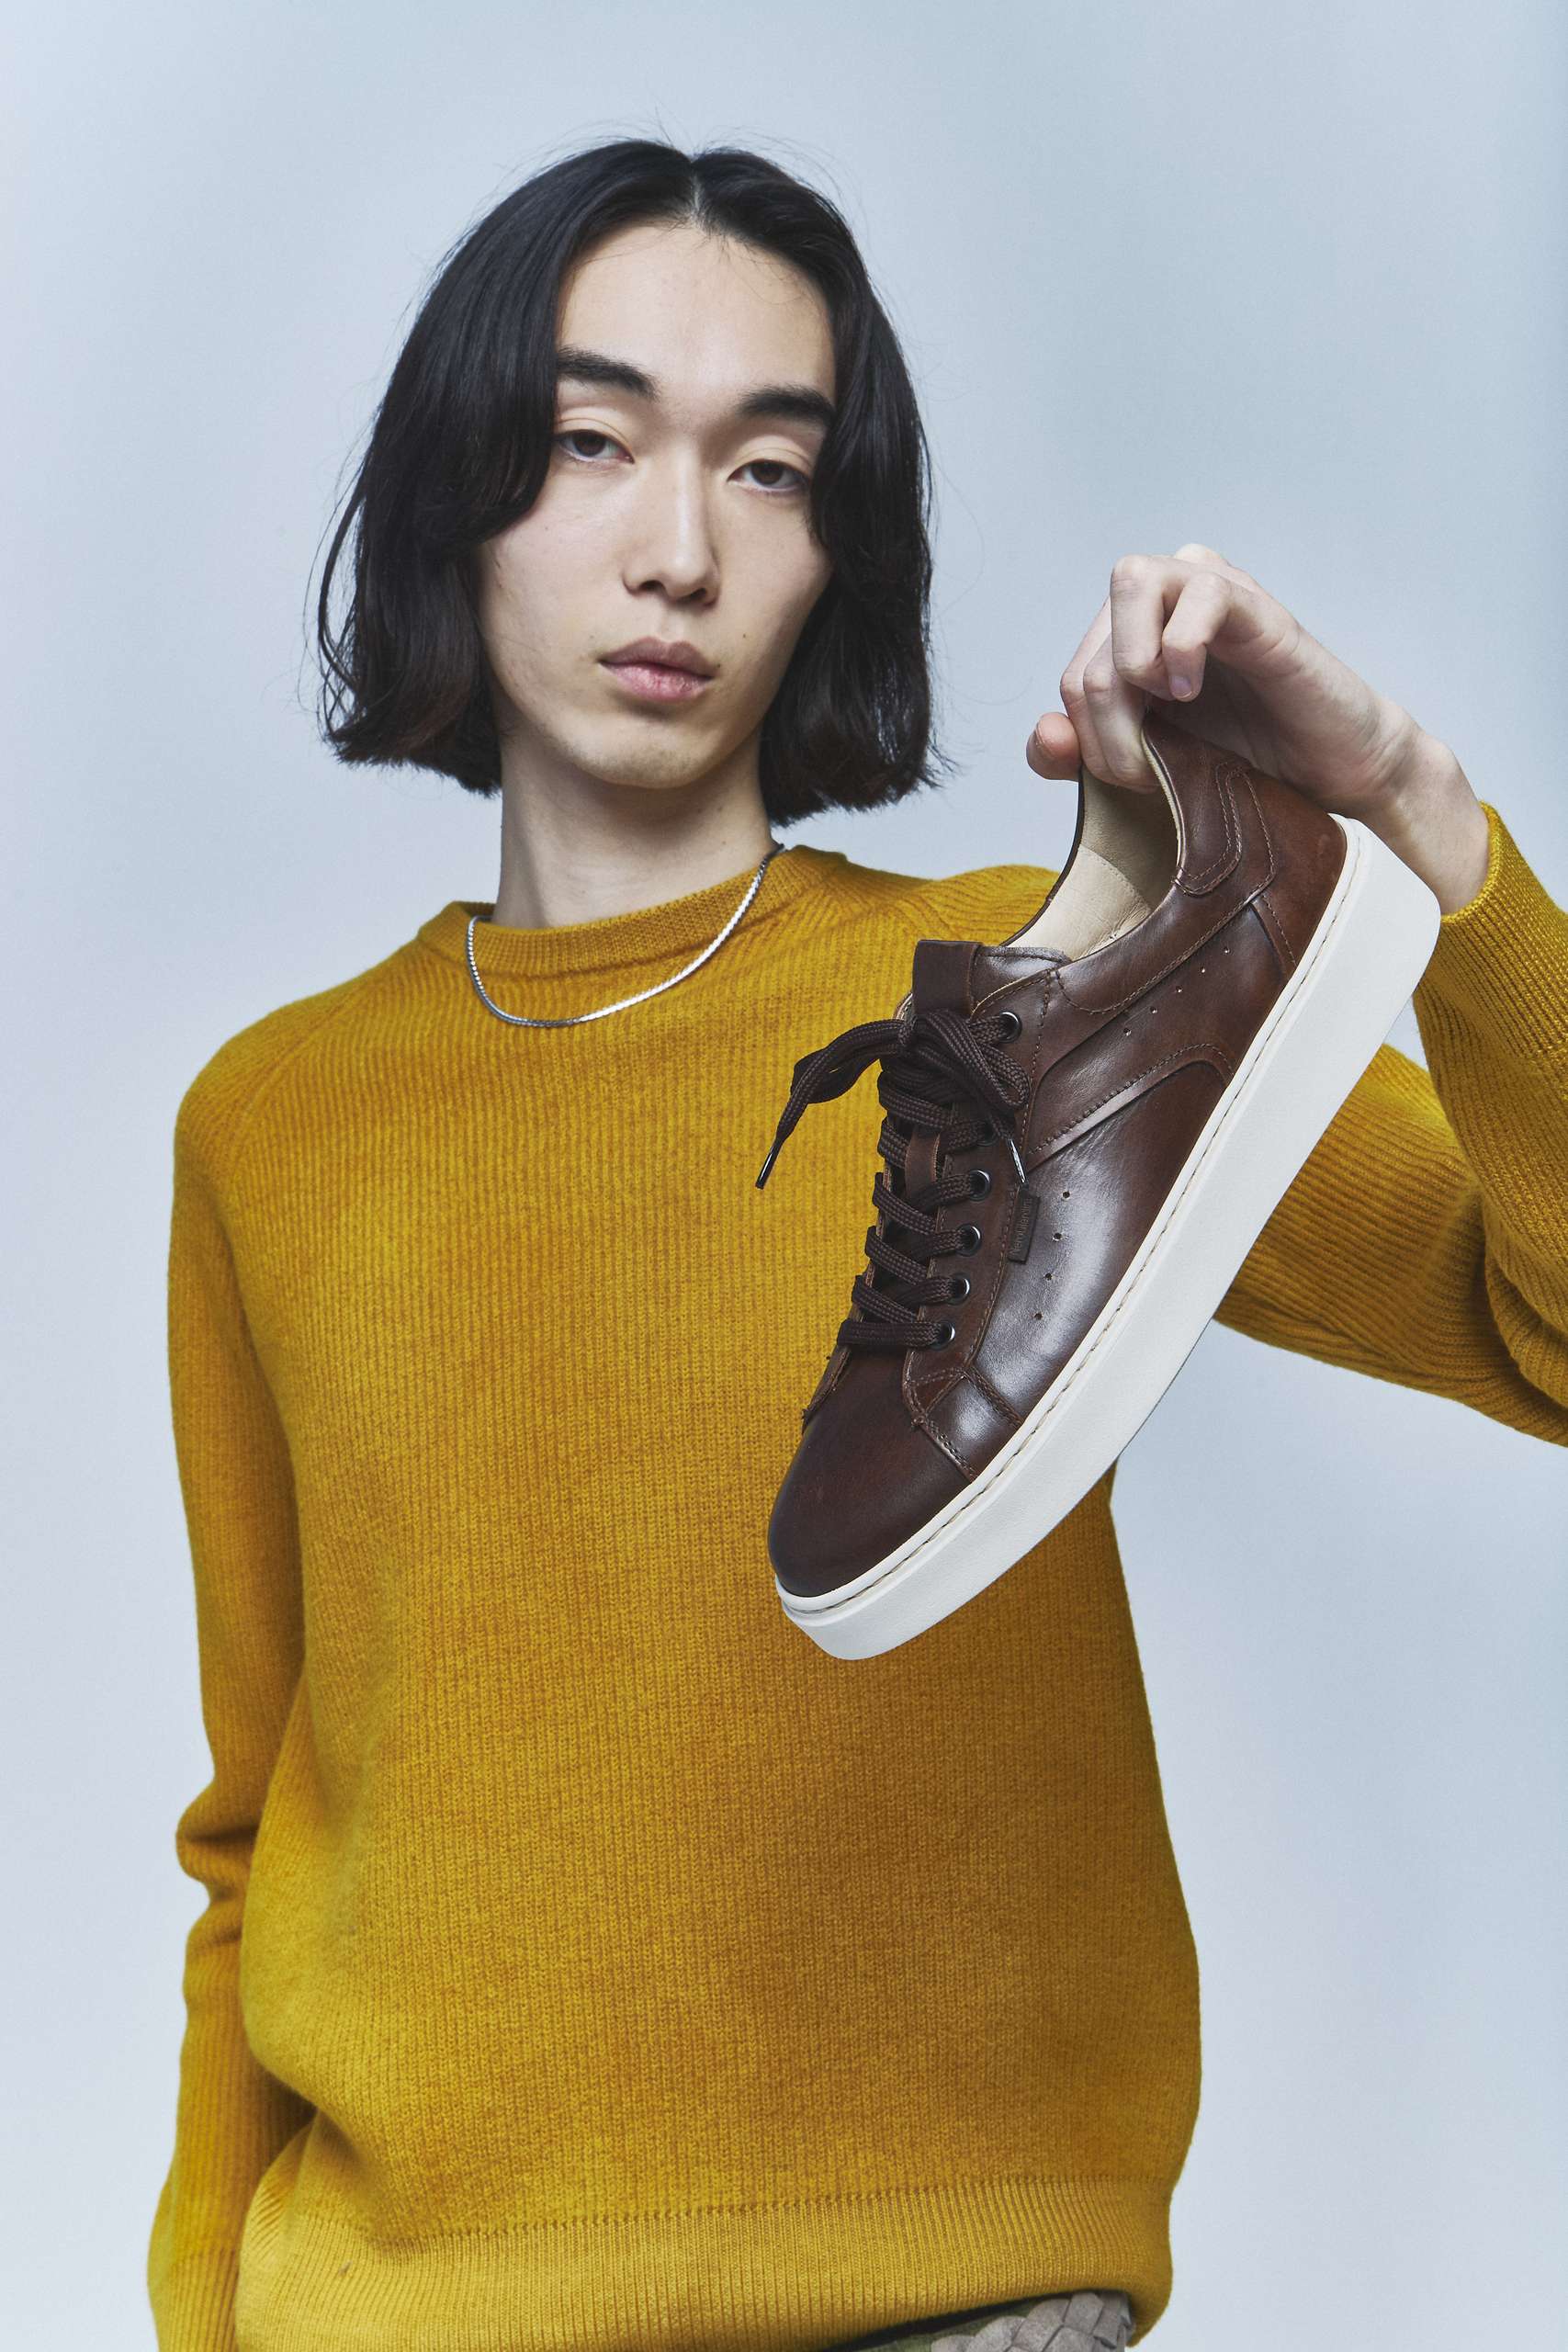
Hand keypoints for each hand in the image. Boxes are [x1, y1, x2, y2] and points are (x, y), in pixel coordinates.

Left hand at [1026, 542, 1491, 913]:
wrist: (1331, 774)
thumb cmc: (1247, 763)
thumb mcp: (1150, 768)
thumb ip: (1085, 758)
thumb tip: (1044, 735)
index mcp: (1133, 634)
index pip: (1073, 675)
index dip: (1087, 740)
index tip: (1131, 780)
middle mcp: (1168, 596)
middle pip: (1094, 644)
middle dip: (1106, 720)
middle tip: (1147, 769)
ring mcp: (1213, 589)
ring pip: (1132, 581)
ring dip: (1132, 667)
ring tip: (1170, 713)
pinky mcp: (1257, 603)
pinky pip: (1201, 591)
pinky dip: (1181, 645)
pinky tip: (1194, 688)